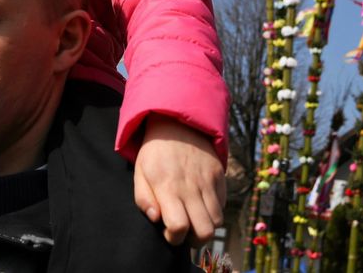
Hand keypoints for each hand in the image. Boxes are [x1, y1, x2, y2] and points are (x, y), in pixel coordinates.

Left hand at [134, 116, 225, 246]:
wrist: (178, 122)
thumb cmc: (155, 152)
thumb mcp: (139, 172)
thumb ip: (144, 199)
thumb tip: (156, 219)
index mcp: (168, 187)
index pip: (179, 227)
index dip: (174, 238)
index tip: (168, 231)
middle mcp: (191, 187)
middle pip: (205, 232)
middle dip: (194, 240)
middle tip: (184, 231)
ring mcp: (208, 181)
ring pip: (218, 222)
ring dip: (205, 226)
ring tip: (193, 218)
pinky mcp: (220, 176)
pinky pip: (223, 205)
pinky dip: (214, 211)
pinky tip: (201, 203)